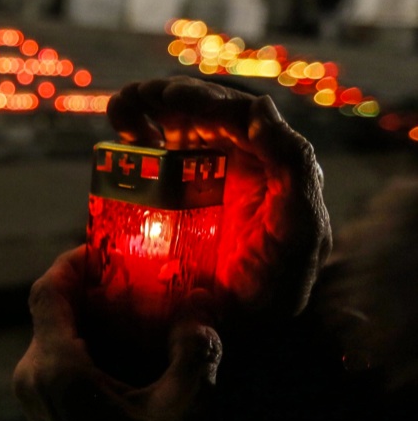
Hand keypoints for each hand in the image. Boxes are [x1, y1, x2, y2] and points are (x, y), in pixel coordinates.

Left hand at [13, 246, 221, 420]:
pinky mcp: (43, 414)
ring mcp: (33, 396)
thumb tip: (201, 306)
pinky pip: (56, 362)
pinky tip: (128, 357)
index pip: (47, 290)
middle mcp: (32, 375)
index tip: (107, 246)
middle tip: (137, 278)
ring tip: (139, 314)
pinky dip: (87, 346)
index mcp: (56, 367)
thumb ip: (196, 354)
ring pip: (54, 336)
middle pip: (53, 310)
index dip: (74, 261)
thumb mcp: (184, 414)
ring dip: (91, 319)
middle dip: (93, 289)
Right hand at [106, 77, 330, 319]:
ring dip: (151, 105)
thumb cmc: (274, 285)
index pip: (243, 114)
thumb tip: (263, 108)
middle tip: (142, 95)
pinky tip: (120, 124)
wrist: (233, 326)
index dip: (212, 99)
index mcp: (275, 165)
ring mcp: (207, 173)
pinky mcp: (177, 189)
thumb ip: (293, 166)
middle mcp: (242, 161)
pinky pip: (158, 150)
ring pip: (180, 123)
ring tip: (124, 104)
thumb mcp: (301, 229)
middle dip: (174, 96)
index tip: (174, 97)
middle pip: (208, 111)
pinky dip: (139, 130)